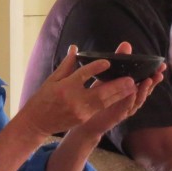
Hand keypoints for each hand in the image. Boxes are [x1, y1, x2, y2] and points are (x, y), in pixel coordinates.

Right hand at [17, 47, 139, 137]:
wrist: (37, 122)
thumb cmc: (43, 98)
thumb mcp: (52, 79)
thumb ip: (67, 64)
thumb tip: (75, 48)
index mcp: (65, 87)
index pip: (82, 75)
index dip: (95, 68)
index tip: (107, 62)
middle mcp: (74, 100)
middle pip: (99, 93)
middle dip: (117, 86)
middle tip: (131, 79)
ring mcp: (80, 112)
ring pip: (104, 102)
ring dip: (120, 95)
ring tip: (133, 87)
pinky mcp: (84, 118)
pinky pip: (101, 108)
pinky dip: (113, 101)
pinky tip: (122, 95)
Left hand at [75, 42, 164, 136]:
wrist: (88, 115)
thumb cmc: (100, 93)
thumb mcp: (110, 74)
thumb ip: (120, 61)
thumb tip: (126, 44)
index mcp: (132, 87)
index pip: (146, 79)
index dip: (155, 73)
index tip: (162, 65)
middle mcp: (132, 98)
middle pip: (146, 90)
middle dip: (153, 81)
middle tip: (159, 73)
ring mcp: (127, 107)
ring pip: (138, 99)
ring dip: (144, 90)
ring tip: (148, 80)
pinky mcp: (118, 115)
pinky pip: (126, 107)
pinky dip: (130, 100)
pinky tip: (133, 93)